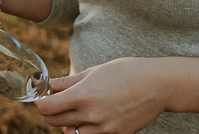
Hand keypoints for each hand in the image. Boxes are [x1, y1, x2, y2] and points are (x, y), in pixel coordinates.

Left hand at [34, 58, 167, 133]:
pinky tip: (92, 116)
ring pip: (71, 133)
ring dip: (68, 123)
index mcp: (83, 96)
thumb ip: (68, 82)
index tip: (43, 97)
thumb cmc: (126, 72)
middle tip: (57, 101)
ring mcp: (105, 129)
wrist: (158, 86)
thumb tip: (48, 86)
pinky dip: (86, 130)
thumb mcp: (93, 72)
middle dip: (51, 112)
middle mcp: (92, 115)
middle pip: (54, 122)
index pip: (46, 108)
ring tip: (76, 110)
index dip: (40, 102)